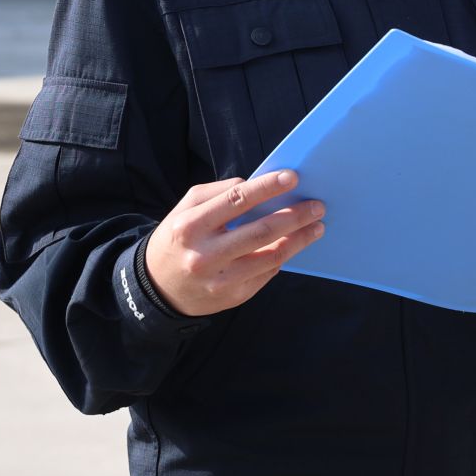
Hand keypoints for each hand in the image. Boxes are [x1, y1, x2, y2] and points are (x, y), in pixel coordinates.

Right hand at [143, 171, 325, 316]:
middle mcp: (205, 255)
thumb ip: (218, 193)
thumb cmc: (178, 238)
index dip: (267, 188)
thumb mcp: (185, 209)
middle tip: (317, 206)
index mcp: (190, 226)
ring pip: (271, 256)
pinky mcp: (233, 296)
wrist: (158, 288)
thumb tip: (255, 185)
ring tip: (316, 226)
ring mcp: (220, 279)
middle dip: (294, 216)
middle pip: (260, 232)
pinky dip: (282, 256)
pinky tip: (293, 245)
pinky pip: (267, 273)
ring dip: (299, 240)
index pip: (236, 201)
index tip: (293, 178)